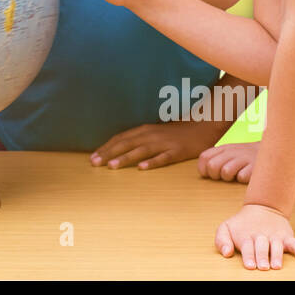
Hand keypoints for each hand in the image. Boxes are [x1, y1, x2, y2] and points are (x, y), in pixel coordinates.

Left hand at [91, 120, 225, 169]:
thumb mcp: (155, 131)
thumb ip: (139, 138)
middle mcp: (151, 135)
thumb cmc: (176, 131)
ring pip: (141, 151)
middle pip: (126, 144)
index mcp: (144, 130)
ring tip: (111, 166)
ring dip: (125, 158)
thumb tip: (119, 148)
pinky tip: (142, 168)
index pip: (120, 138)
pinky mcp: (177, 151)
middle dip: (108, 153)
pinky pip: (163, 157)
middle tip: (94, 163)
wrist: (203, 125)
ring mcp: (164, 143)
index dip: (106, 147)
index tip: (92, 157)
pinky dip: (152, 162)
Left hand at [198, 141, 259, 183]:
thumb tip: (202, 172)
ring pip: (225, 172)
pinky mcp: (255, 166)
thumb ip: (216, 158)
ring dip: (229, 178)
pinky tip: (247, 175)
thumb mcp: (230, 153)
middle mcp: (232, 151)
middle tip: (224, 176)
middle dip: (215, 176)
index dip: (203, 169)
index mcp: (224, 148)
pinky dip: (243, 179)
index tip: (210, 175)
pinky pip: (241, 177)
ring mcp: (244, 158)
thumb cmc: (246, 156)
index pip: (204, 157)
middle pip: (212, 166)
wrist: (272, 150)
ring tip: (236, 175)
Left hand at [215, 203, 294, 269]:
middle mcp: (261, 236)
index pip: (247, 247)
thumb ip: (221, 240)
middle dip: (262, 257)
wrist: (262, 208)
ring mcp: (275, 236)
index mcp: (246, 236)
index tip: (250, 265)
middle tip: (263, 267)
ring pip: (277, 246)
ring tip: (276, 266)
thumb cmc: (242, 224)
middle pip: (262, 247)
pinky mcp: (286, 237)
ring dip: (277, 255)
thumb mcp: (226, 228)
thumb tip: (226, 253)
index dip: (248, 256)